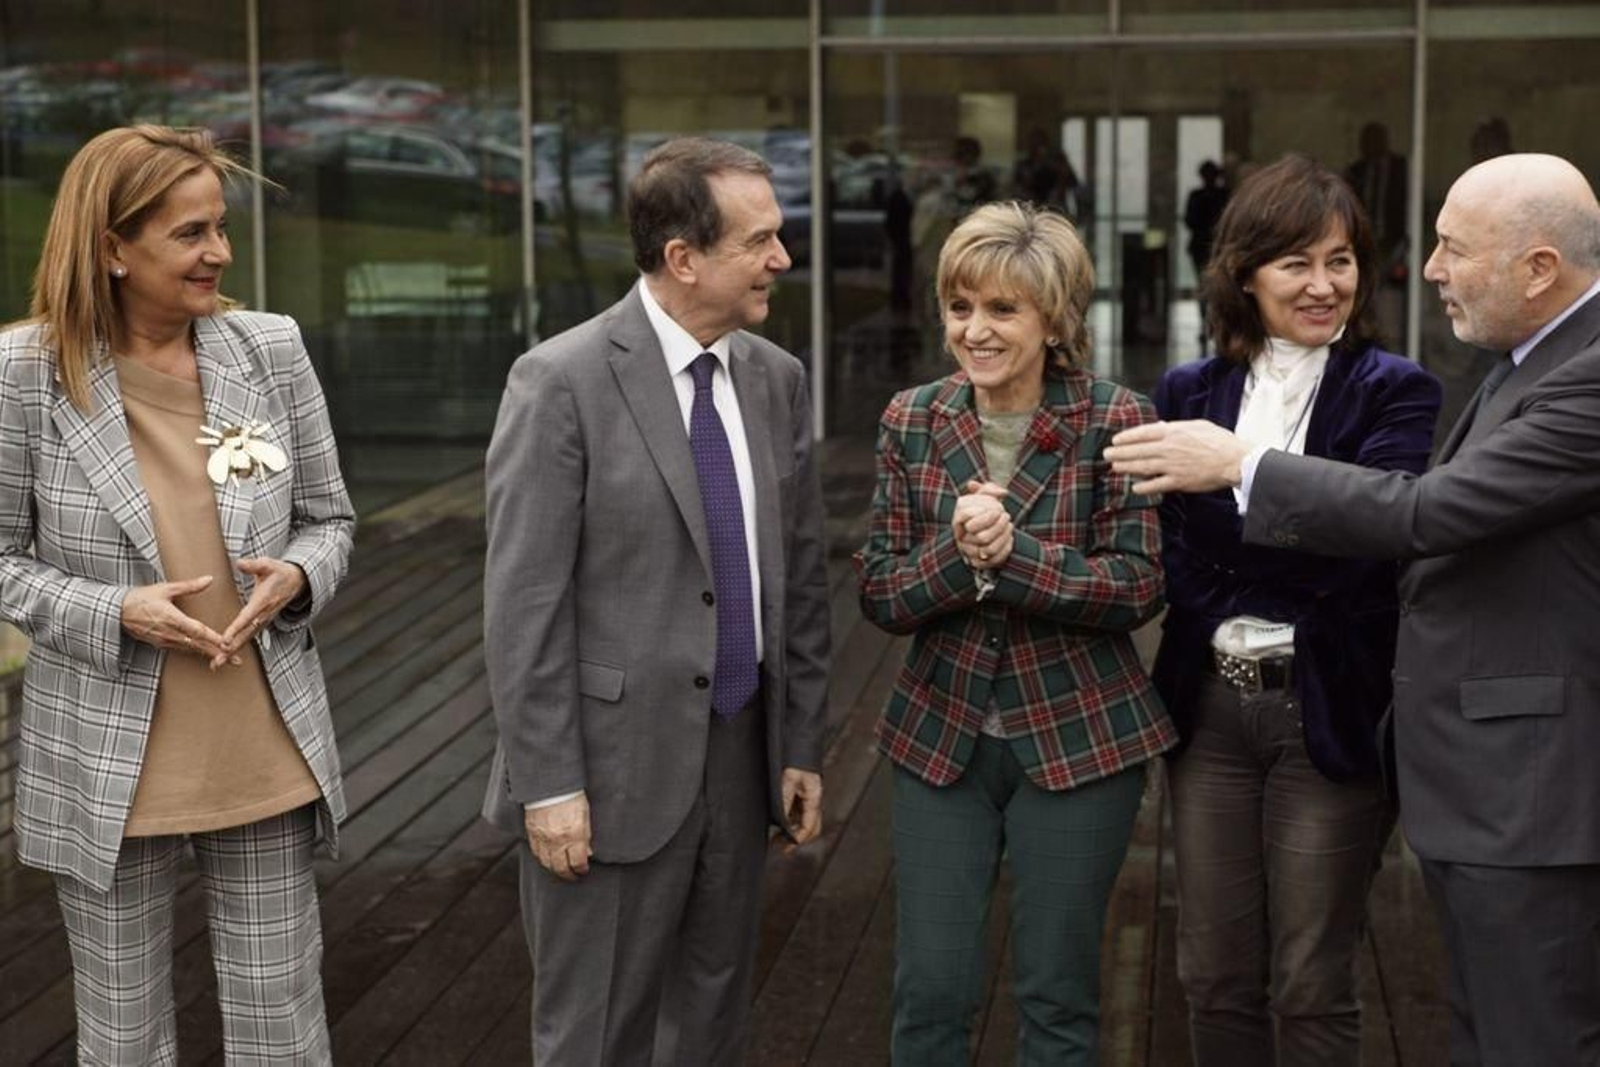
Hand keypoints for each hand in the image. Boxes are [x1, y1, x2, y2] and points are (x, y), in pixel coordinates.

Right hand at [121, 577, 228, 659]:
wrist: (117, 612)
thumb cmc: (141, 598)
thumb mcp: (165, 589)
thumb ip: (189, 586)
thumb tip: (209, 579)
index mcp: (172, 618)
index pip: (198, 631)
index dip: (214, 639)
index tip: (228, 645)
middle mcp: (170, 633)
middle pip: (199, 645)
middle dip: (218, 653)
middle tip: (236, 660)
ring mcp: (165, 641)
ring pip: (192, 650)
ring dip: (209, 655)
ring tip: (227, 660)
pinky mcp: (161, 644)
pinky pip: (183, 649)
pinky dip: (196, 653)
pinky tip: (207, 655)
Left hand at [220, 558, 306, 654]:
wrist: (296, 581)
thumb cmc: (280, 572)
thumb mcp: (268, 564)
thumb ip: (253, 565)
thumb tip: (240, 563)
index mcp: (263, 601)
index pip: (247, 618)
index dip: (236, 629)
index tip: (225, 640)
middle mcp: (263, 615)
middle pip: (245, 634)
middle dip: (231, 649)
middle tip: (217, 660)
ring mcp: (263, 620)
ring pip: (246, 638)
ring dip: (232, 652)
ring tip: (217, 663)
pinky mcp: (261, 622)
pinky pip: (248, 637)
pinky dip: (237, 647)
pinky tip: (226, 655)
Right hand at [525, 793, 592, 880]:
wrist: (550, 784)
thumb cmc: (571, 796)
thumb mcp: (585, 815)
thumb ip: (586, 835)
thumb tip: (587, 852)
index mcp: (574, 834)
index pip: (577, 862)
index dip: (581, 869)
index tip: (584, 870)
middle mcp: (557, 839)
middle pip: (561, 868)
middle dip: (568, 875)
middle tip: (573, 876)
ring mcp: (543, 837)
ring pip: (547, 863)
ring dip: (555, 870)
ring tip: (561, 871)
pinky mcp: (532, 833)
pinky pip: (536, 853)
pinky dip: (542, 860)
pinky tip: (548, 860)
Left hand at [781, 767, 822, 846]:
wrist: (800, 744)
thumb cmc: (796, 759)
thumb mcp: (788, 780)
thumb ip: (785, 800)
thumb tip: (781, 819)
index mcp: (814, 798)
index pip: (809, 826)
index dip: (798, 838)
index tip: (787, 846)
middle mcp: (814, 800)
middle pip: (811, 828)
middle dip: (799, 840)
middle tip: (783, 849)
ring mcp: (809, 798)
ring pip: (805, 822)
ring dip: (794, 832)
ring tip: (779, 840)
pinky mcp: (802, 794)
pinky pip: (799, 814)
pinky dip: (791, 822)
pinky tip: (781, 825)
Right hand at [953, 481, 1012, 568]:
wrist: (982, 530)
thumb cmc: (982, 509)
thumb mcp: (983, 495)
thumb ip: (990, 489)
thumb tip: (1003, 493)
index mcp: (958, 521)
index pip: (964, 518)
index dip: (984, 515)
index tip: (999, 508)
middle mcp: (961, 538)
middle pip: (980, 537)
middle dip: (998, 527)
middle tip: (1007, 515)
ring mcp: (969, 552)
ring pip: (989, 549)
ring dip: (1003, 537)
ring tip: (1010, 525)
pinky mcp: (979, 562)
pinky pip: (993, 560)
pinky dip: (1005, 549)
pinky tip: (1010, 538)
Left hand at [1105, 420, 1250, 495]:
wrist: (1235, 460)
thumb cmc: (1220, 441)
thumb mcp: (1198, 426)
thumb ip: (1177, 426)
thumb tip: (1162, 425)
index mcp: (1174, 432)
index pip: (1143, 433)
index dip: (1127, 437)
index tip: (1115, 440)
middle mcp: (1170, 448)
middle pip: (1138, 450)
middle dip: (1120, 452)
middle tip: (1106, 454)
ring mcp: (1173, 465)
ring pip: (1143, 466)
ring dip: (1126, 467)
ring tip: (1114, 467)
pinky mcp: (1179, 481)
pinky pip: (1156, 484)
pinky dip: (1144, 486)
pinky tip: (1135, 487)